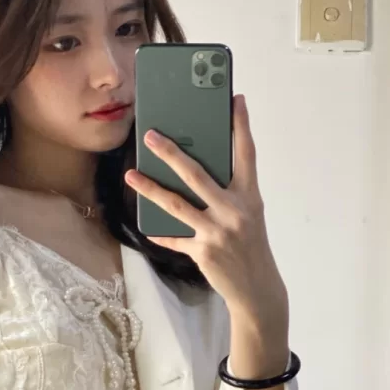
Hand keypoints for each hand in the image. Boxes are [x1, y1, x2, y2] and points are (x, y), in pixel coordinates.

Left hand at [125, 93, 288, 338]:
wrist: (257, 289)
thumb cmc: (250, 246)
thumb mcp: (248, 214)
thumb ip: (229, 192)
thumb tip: (196, 170)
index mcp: (249, 197)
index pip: (246, 154)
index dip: (242, 126)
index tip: (236, 100)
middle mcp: (234, 211)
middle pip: (197, 175)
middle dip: (171, 153)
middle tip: (151, 136)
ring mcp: (217, 232)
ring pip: (176, 204)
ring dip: (150, 188)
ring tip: (131, 175)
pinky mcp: (203, 252)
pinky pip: (174, 238)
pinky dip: (160, 232)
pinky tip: (146, 225)